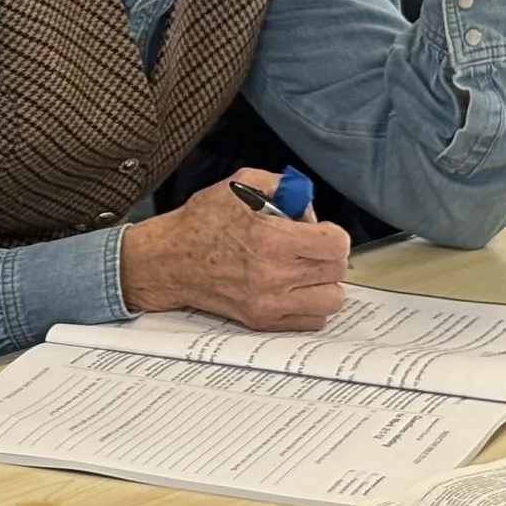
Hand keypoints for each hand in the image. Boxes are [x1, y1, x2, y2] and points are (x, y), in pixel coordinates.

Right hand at [118, 171, 349, 330]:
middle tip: (308, 248)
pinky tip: (293, 290)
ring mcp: (269, 303)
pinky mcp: (262, 321)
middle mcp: (274, 275)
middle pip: (336, 271)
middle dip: (327, 255)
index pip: (336, 244)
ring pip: (331, 301)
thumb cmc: (202, 222)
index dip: (332, 233)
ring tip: (305, 272)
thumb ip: (283, 186)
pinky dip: (309, 306)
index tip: (319, 231)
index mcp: (272, 238)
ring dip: (323, 284)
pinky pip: (311, 321)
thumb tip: (307, 204)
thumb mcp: (241, 184)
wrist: (169, 260)